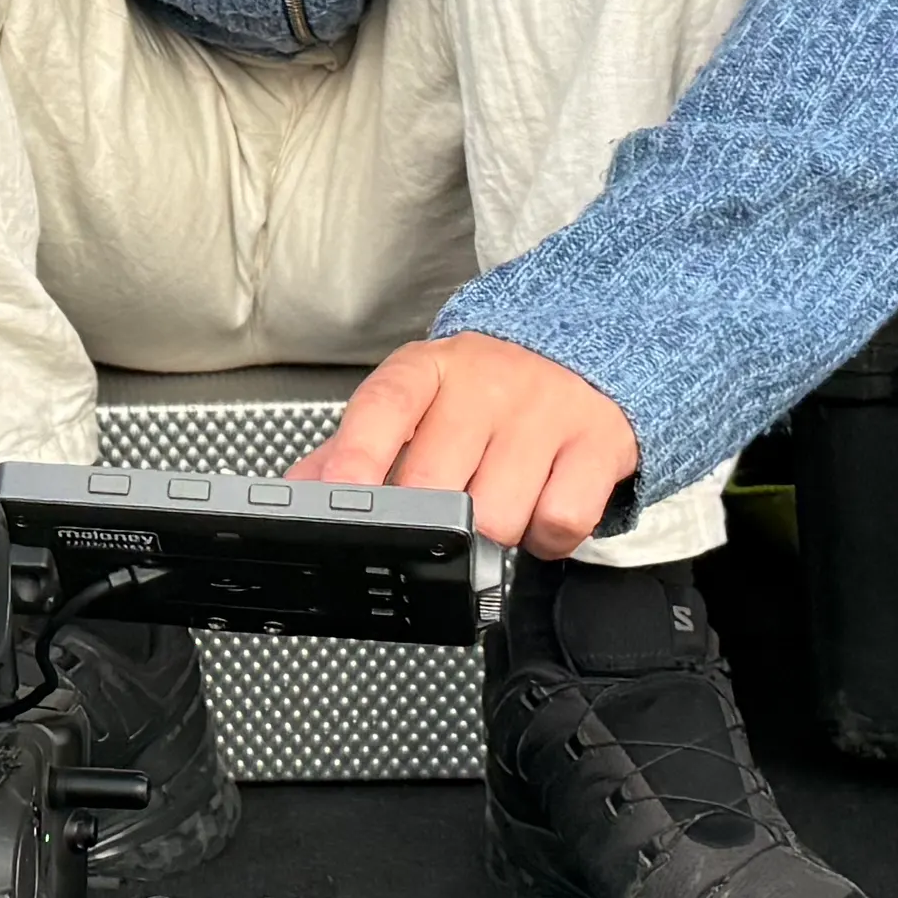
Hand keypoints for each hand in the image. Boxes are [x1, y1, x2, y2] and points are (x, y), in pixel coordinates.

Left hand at [302, 332, 644, 558]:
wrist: (584, 357)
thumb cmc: (485, 396)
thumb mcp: (417, 407)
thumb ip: (353, 449)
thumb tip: (299, 491)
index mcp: (428, 371)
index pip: (384, 407)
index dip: (355, 454)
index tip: (335, 495)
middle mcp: (486, 384)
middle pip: (436, 486)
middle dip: (427, 525)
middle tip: (436, 521)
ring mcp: (546, 410)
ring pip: (497, 516)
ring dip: (490, 536)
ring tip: (494, 505)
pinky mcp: (598, 443)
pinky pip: (559, 521)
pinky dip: (544, 540)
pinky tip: (537, 513)